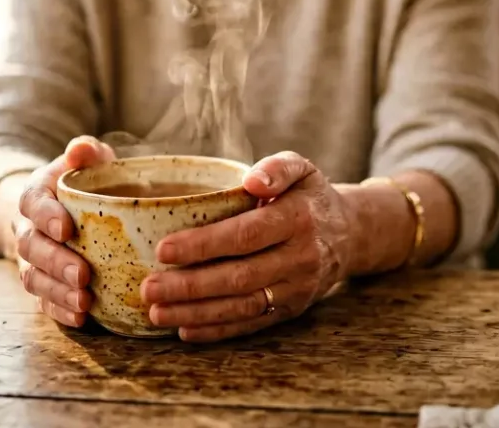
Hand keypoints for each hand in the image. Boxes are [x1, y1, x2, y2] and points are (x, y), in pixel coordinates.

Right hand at [14, 136, 114, 326]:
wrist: (64, 212)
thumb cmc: (84, 184)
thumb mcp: (87, 162)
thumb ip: (86, 153)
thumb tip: (82, 149)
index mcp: (36, 195)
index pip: (33, 203)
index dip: (47, 217)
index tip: (67, 228)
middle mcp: (28, 230)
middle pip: (31, 248)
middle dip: (56, 263)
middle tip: (83, 274)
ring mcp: (32, 261)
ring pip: (35, 279)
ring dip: (58, 292)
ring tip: (85, 301)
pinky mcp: (43, 285)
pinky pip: (44, 302)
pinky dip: (60, 311)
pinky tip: (82, 318)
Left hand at [140, 151, 356, 341]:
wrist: (350, 234)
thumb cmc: (310, 197)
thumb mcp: (301, 168)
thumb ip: (277, 168)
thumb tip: (252, 182)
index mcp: (297, 219)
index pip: (246, 235)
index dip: (204, 245)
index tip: (164, 249)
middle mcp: (300, 257)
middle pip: (240, 277)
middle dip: (190, 286)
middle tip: (148, 288)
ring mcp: (297, 289)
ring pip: (243, 306)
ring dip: (197, 313)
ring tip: (157, 312)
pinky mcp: (292, 310)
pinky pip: (252, 324)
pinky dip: (217, 330)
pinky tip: (185, 329)